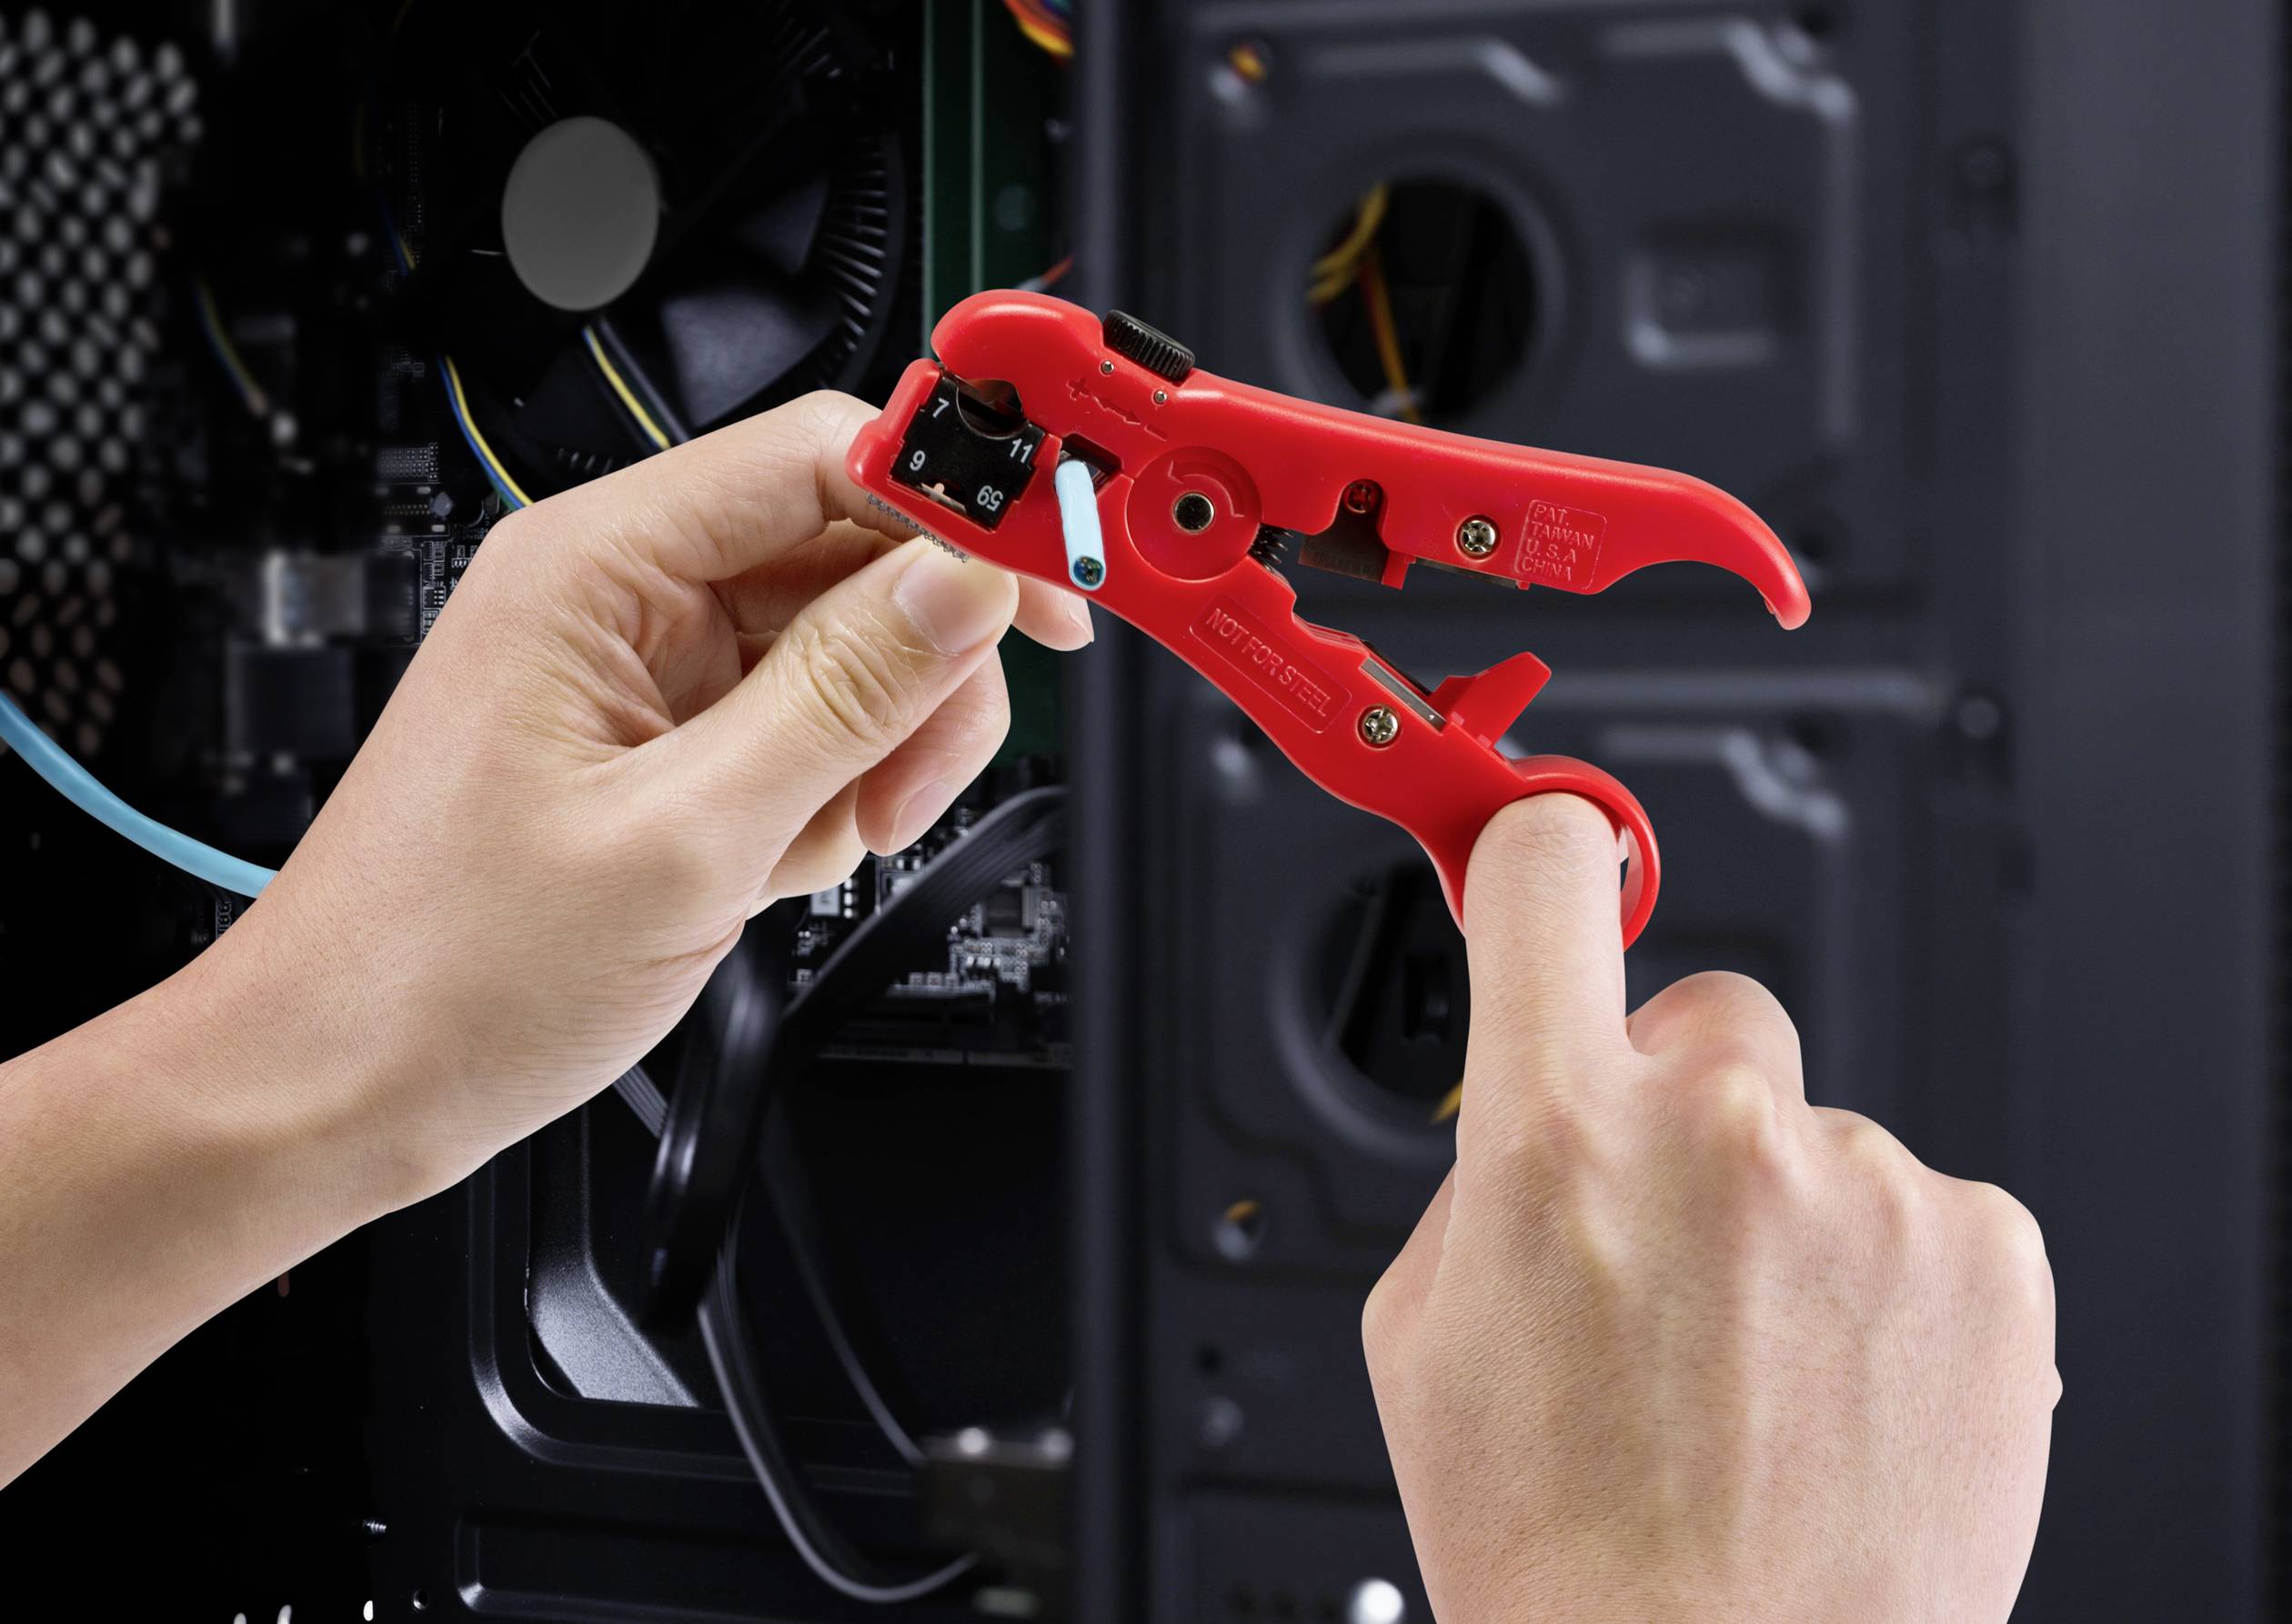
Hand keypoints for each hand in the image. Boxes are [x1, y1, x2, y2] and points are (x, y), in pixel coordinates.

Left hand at [221, 391, 1090, 1201]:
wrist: (344, 1086)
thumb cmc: (440, 969)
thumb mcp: (684, 836)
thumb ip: (844, 695)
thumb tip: (964, 581)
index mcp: (593, 567)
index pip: (821, 455)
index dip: (954, 504)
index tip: (1045, 574)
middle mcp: (622, 597)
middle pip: (856, 554)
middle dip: (918, 668)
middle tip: (912, 773)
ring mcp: (649, 672)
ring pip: (850, 649)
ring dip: (877, 747)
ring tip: (831, 839)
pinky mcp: (670, 742)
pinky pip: (810, 726)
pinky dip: (831, 794)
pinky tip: (778, 862)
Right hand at [1363, 795, 2056, 1623]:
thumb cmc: (1560, 1543)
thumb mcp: (1422, 1331)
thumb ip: (1483, 1168)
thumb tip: (1534, 1090)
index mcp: (1556, 1137)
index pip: (1546, 881)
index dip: (1539, 857)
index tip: (1548, 858)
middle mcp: (1722, 1136)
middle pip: (1711, 1008)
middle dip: (1680, 1093)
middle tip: (1665, 1232)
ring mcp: (1869, 1188)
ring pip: (1816, 1132)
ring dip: (1786, 1211)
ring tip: (1758, 1362)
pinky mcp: (1988, 1254)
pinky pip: (1923, 1206)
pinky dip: (1885, 1272)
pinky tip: (1839, 1379)